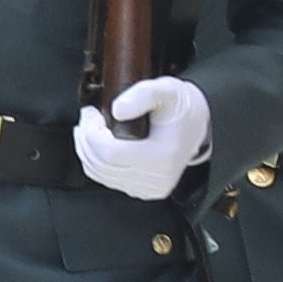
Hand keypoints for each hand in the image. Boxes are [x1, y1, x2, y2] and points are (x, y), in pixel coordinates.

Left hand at [73, 73, 209, 200]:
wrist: (197, 125)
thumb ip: (143, 94)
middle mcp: (158, 178)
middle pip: (101, 165)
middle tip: (86, 119)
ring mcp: (151, 188)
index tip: (90, 113)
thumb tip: (118, 110)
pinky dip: (96, 162)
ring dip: (86, 150)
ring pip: (100, 174)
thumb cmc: (181, 108)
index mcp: (163, 156)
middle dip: (85, 139)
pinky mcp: (145, 191)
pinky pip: (108, 180)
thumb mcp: (166, 89)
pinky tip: (97, 145)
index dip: (91, 133)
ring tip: (88, 129)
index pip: (110, 152)